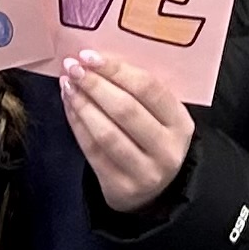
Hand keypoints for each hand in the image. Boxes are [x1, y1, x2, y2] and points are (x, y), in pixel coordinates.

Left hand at [61, 47, 192, 212]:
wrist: (156, 193)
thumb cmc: (153, 140)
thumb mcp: (161, 117)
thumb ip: (140, 92)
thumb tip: (98, 61)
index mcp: (181, 124)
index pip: (149, 89)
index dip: (117, 70)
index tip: (90, 55)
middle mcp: (167, 150)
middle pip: (126, 110)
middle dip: (95, 85)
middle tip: (73, 67)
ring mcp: (144, 173)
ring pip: (106, 133)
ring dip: (82, 105)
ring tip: (67, 85)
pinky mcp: (120, 188)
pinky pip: (93, 152)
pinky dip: (77, 125)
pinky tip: (69, 106)